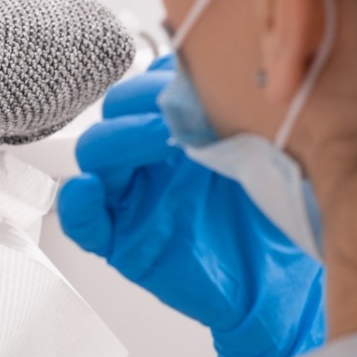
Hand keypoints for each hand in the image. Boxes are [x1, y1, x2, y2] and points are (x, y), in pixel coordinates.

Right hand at [57, 56, 324, 356]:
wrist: (279, 284)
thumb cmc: (274, 219)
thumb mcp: (265, 154)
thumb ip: (237, 114)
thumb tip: (224, 72)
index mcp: (179, 131)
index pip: (148, 86)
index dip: (162, 76)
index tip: (193, 79)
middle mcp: (150, 159)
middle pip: (115, 112)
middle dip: (141, 101)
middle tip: (180, 110)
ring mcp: (132, 198)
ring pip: (95, 155)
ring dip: (119, 139)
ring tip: (161, 140)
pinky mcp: (121, 241)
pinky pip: (82, 222)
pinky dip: (77, 204)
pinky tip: (90, 191)